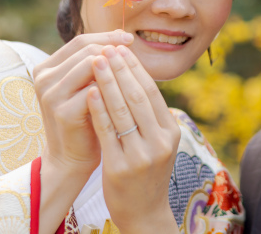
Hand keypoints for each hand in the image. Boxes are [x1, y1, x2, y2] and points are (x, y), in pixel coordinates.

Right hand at [33, 30, 133, 178]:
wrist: (72, 158)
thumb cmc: (85, 119)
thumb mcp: (87, 86)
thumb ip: (97, 64)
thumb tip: (124, 38)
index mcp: (46, 68)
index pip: (80, 41)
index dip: (106, 37)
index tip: (129, 38)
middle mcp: (43, 78)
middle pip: (86, 49)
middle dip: (113, 48)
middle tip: (134, 51)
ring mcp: (51, 95)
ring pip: (91, 65)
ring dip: (115, 66)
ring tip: (132, 69)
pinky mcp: (63, 111)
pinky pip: (95, 90)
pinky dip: (113, 88)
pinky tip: (127, 90)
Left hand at [87, 45, 180, 233]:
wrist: (144, 213)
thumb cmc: (146, 172)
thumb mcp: (157, 142)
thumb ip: (150, 115)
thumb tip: (135, 77)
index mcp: (170, 132)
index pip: (152, 92)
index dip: (136, 68)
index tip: (122, 50)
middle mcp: (160, 142)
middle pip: (138, 96)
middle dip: (121, 69)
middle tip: (108, 48)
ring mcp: (142, 155)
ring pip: (123, 110)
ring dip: (108, 82)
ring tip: (97, 61)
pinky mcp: (122, 168)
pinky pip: (108, 131)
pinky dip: (99, 108)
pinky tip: (90, 92)